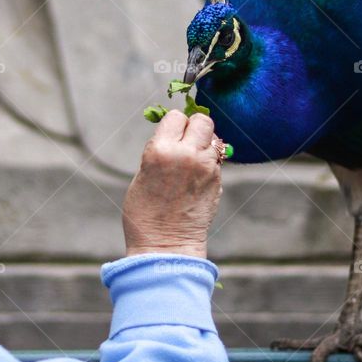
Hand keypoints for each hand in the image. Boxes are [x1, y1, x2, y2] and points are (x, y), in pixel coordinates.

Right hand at [123, 110, 222, 258]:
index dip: (173, 125)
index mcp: (161, 150)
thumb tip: (180, 137)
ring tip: (192, 161)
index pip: (176, 116)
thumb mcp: (144, 173)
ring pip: (214, 138)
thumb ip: (163, 151)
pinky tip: (196, 178)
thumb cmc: (145, 212)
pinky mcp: (217, 181)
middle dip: (194, 127)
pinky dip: (208, 162)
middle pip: (202, 120)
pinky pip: (215, 160)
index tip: (170, 135)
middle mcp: (187, 154)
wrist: (164, 245)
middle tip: (186, 142)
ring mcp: (206, 167)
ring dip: (204, 144)